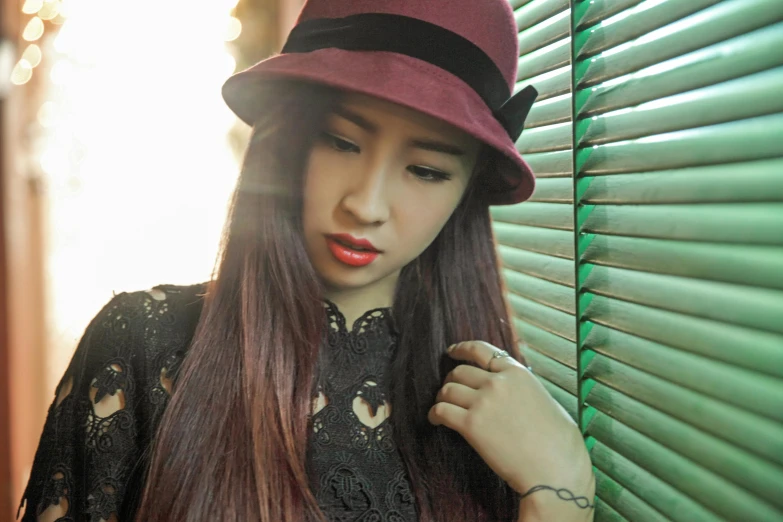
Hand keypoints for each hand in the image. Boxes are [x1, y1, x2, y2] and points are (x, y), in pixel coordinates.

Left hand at [427, 341, 593, 498]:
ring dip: (442, 398)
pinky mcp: (471, 425)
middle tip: (449, 392)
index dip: (462, 349)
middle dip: (451, 380)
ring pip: (448, 390)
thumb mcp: (542, 398)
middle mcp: (498, 382)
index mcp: (517, 373)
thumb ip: (521, 387)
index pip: (482, 351)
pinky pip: (442, 411)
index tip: (452, 352)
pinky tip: (436, 420)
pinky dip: (435, 414)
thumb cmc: (558, 441)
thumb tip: (508, 388)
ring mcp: (483, 402)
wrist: (556, 468)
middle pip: (460, 372)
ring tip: (442, 408)